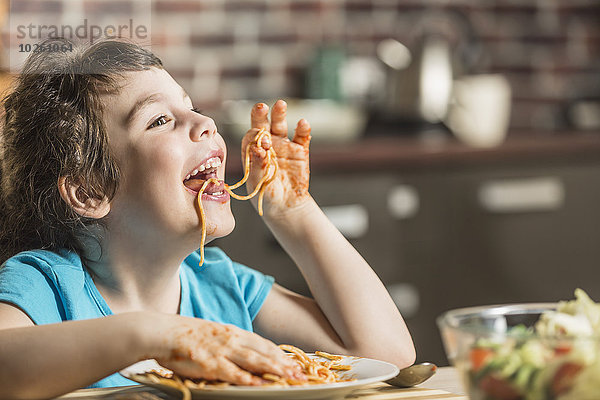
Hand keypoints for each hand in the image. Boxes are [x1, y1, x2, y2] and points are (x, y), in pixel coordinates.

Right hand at [156, 316, 304, 384]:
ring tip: (290, 378)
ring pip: (256, 361)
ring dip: (275, 370)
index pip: (262, 343)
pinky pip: (235, 373)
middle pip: (264, 352)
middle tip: (300, 373)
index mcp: (232, 331)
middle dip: (284, 363)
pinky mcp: (211, 364)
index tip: (293, 362)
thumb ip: (229, 342)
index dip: (279, 353)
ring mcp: (223, 351)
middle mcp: (232, 339)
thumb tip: (242, 352)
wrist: (163, 332)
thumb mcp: (212, 334)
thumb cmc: (184, 335)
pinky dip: (250, 379)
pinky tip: (262, 384)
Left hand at [241, 100, 310, 216]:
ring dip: (280, 114)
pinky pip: (302, 137)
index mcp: (252, 152)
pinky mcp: (300, 151)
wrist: (286, 206)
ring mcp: (284, 146)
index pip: (250, 137)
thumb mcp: (258, 182)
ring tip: (281, 104)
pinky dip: (303, 130)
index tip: (262, 143)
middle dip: (260, 114)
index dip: (255, 137)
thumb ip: (257, 165)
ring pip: (280, 125)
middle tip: (262, 107)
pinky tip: (303, 123)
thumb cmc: (266, 195)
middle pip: (262, 124)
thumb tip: (257, 148)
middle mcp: (266, 145)